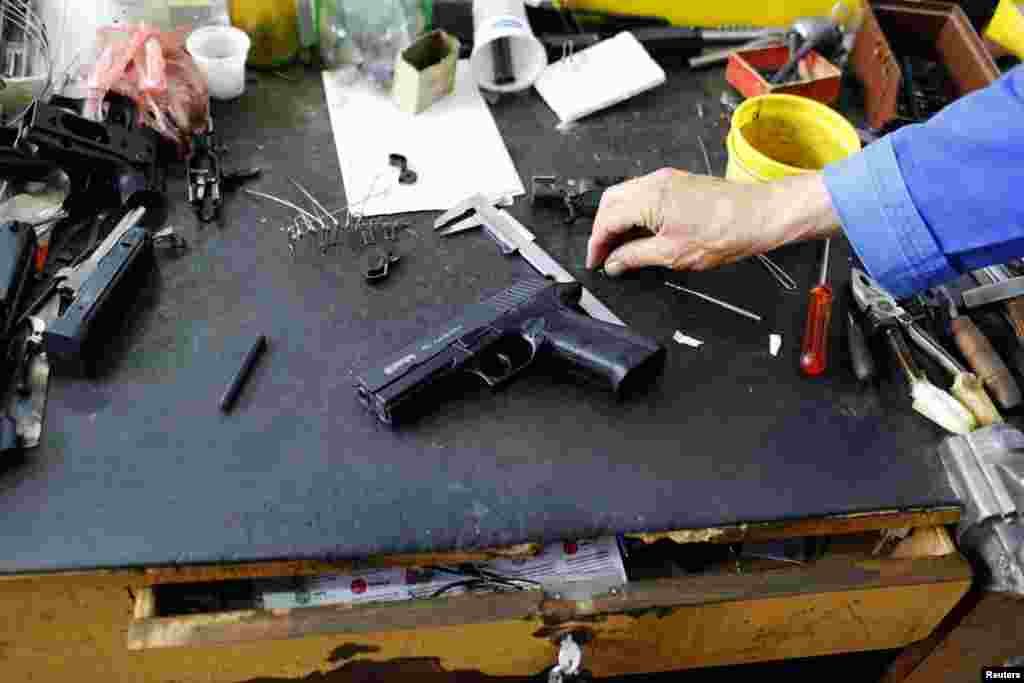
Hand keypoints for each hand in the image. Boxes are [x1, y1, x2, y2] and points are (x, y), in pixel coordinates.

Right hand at [586, 168, 839, 276]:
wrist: (762, 215)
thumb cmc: (727, 231)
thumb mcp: (673, 254)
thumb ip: (636, 257)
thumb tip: (614, 263)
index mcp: (649, 198)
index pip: (607, 220)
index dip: (596, 244)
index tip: (595, 262)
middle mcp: (654, 182)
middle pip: (610, 202)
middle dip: (602, 229)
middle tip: (604, 255)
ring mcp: (667, 179)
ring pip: (626, 196)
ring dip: (617, 220)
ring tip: (621, 247)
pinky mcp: (679, 182)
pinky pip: (644, 194)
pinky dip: (634, 213)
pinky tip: (642, 232)